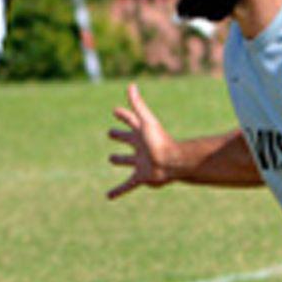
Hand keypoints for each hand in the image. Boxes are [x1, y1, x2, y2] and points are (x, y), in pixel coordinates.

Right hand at [107, 83, 176, 199]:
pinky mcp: (141, 177)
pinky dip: (118, 191)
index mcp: (141, 133)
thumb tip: (131, 85)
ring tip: (111, 159)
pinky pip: (127, 185)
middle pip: (127, 139)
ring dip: (119, 160)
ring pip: (126, 160)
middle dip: (120, 136)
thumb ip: (138, 105)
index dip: (123, 115)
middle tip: (111, 133)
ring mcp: (140, 162)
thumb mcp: (146, 121)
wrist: (172, 162)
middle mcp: (140, 147)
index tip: (116, 110)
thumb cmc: (160, 141)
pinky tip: (109, 197)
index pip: (130, 120)